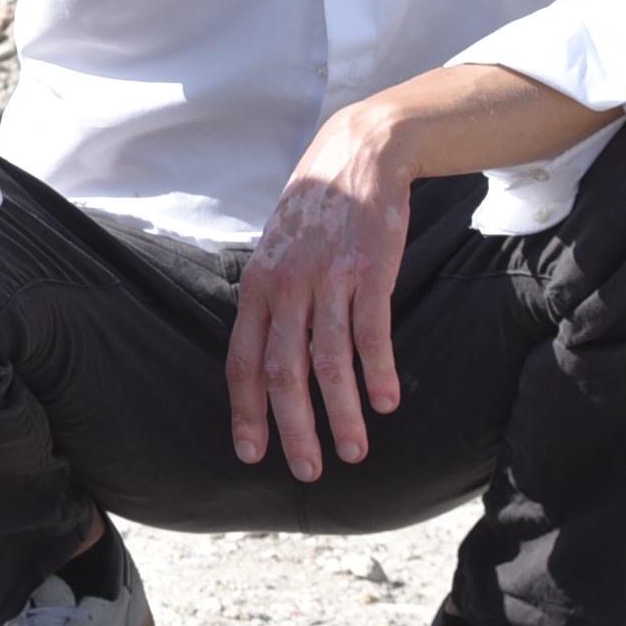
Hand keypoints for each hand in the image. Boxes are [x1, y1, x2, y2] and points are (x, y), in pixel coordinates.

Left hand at [226, 106, 410, 481]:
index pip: (240, 361)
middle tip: (306, 471)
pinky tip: (386, 404)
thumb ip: (271, 300)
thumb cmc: (316, 211)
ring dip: (341, 414)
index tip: (250, 453)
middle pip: (281, 372)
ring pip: (328, 362)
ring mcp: (327, 280)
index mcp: (256, 287)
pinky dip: (378, 373)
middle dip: (293, 428)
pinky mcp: (370, 272)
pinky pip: (371, 333)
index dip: (245, 411)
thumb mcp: (276, 251)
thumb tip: (266, 355)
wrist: (358, 153)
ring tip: (354, 452)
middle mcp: (285, 288)